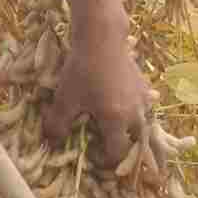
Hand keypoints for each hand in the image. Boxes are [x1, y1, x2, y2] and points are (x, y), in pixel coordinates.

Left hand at [44, 24, 153, 166]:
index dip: (104, 160)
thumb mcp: (65, 99)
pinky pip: (144, 108)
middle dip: (122, 147)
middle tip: (105, 143)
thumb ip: (57, 125)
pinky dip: (135, 113)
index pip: (117, 154)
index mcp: (116, 120)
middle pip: (135, 142)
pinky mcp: (144, 86)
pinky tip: (122, 105)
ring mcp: (143, 99)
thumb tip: (53, 143)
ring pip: (143, 125)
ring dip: (130, 131)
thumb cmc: (82, 69)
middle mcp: (135, 113)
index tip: (92, 154)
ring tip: (115, 126)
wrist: (101, 37)